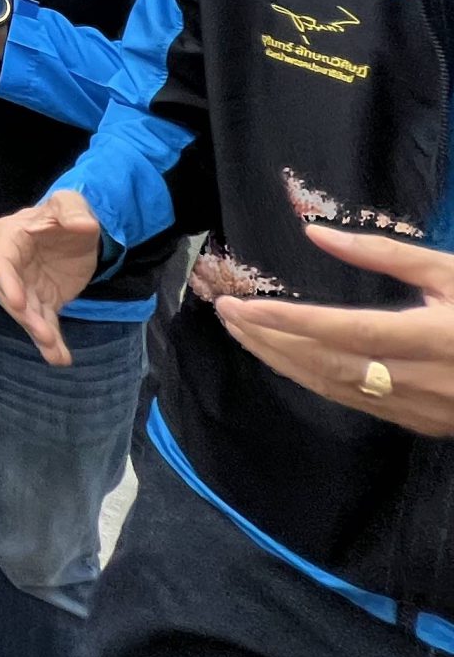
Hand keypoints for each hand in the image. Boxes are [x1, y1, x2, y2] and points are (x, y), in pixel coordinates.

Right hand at [0, 190, 102, 365]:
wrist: (79, 230)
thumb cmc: (67, 212)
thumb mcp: (71, 202)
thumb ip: (73, 210)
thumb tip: (82, 224)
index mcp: (9, 235)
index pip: (0, 261)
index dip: (7, 283)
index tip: (20, 304)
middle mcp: (10, 264)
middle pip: (10, 293)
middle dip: (25, 316)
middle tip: (43, 334)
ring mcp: (24, 285)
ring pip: (26, 313)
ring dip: (38, 333)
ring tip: (54, 352)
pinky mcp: (41, 301)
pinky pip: (44, 322)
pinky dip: (51, 341)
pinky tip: (60, 357)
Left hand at [215, 226, 453, 436]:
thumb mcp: (453, 271)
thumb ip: (386, 254)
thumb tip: (317, 234)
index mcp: (434, 337)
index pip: (345, 331)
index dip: (288, 321)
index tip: (240, 306)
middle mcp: (422, 379)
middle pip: (327, 364)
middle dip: (269, 340)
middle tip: (224, 313)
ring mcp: (421, 408)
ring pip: (334, 388)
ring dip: (281, 361)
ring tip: (241, 333)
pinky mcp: (421, 422)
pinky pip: (353, 402)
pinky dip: (312, 380)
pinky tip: (285, 360)